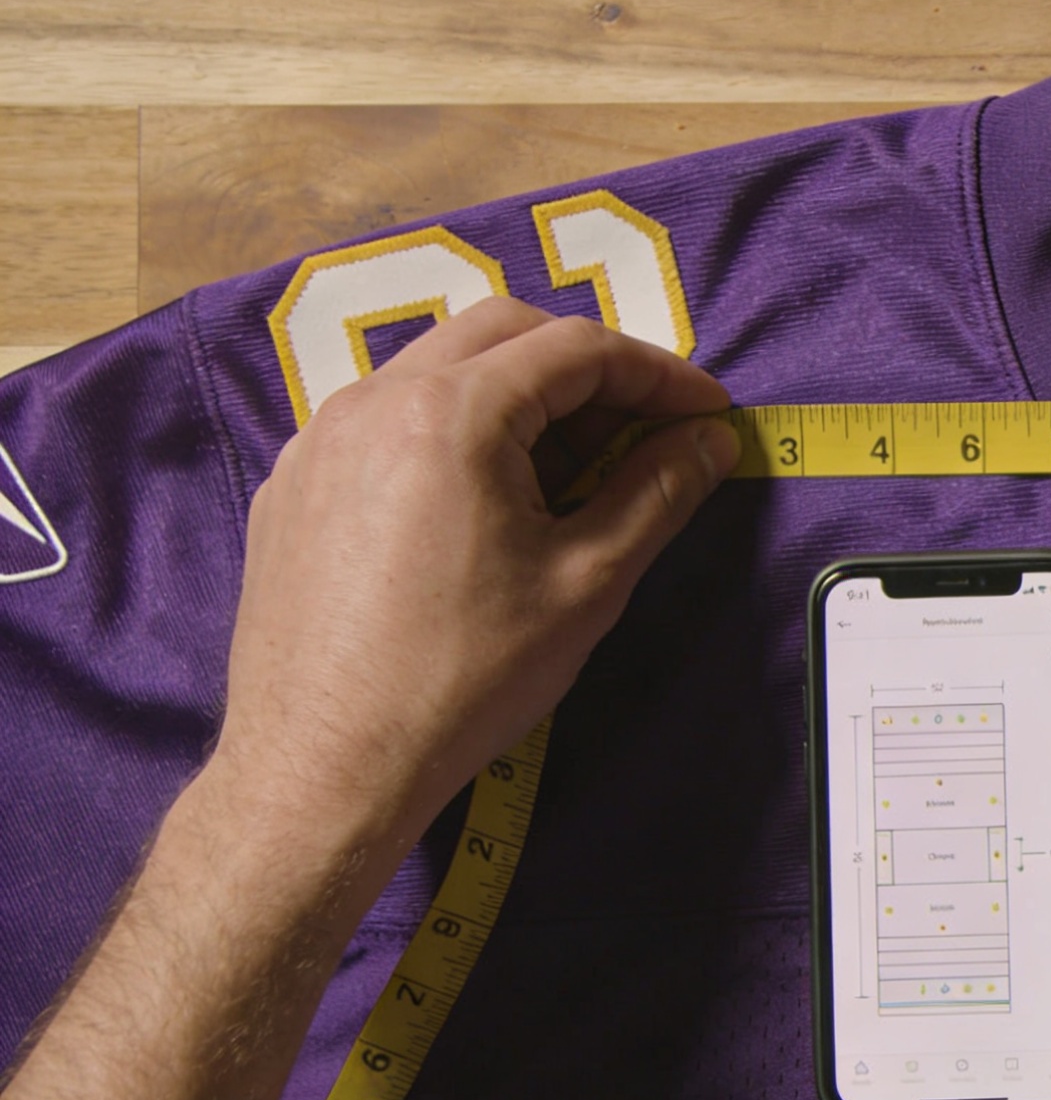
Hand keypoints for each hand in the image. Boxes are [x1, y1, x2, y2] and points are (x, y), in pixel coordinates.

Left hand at [208, 299, 737, 909]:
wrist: (324, 766)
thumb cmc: (465, 679)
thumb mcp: (587, 584)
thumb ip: (656, 493)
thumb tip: (709, 441)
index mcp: (452, 413)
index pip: (577, 348)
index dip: (659, 374)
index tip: (708, 414)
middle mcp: (374, 400)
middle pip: (504, 332)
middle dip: (588, 368)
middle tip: (645, 431)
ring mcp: (320, 438)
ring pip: (438, 369)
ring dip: (518, 396)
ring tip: (568, 474)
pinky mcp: (292, 484)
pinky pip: (386, 420)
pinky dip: (452, 431)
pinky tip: (482, 506)